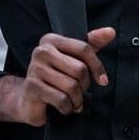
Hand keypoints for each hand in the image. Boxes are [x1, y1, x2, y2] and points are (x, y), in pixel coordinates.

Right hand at [0, 27, 115, 123]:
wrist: (28, 99)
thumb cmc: (55, 76)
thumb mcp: (74, 58)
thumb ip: (92, 44)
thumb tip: (111, 31)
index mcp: (51, 40)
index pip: (84, 48)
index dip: (97, 66)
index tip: (103, 80)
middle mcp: (41, 51)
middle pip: (80, 69)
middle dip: (85, 85)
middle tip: (80, 92)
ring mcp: (35, 69)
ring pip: (72, 86)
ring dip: (77, 99)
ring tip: (73, 102)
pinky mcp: (32, 87)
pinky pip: (61, 99)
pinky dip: (67, 108)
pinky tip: (64, 107)